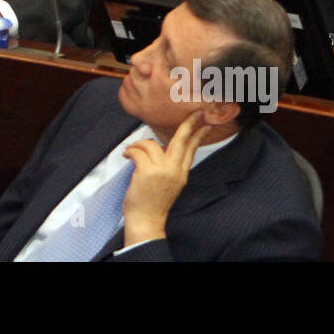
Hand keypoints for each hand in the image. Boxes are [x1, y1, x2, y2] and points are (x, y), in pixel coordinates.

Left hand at [122, 111, 210, 245]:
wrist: (146, 220)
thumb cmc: (152, 201)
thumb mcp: (169, 183)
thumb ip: (169, 165)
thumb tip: (161, 146)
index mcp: (181, 173)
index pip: (192, 149)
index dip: (199, 134)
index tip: (207, 122)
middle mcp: (175, 170)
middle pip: (182, 140)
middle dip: (189, 124)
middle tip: (196, 112)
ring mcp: (162, 171)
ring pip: (151, 144)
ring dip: (138, 145)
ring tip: (131, 152)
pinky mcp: (147, 172)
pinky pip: (138, 151)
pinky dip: (130, 151)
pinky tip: (126, 156)